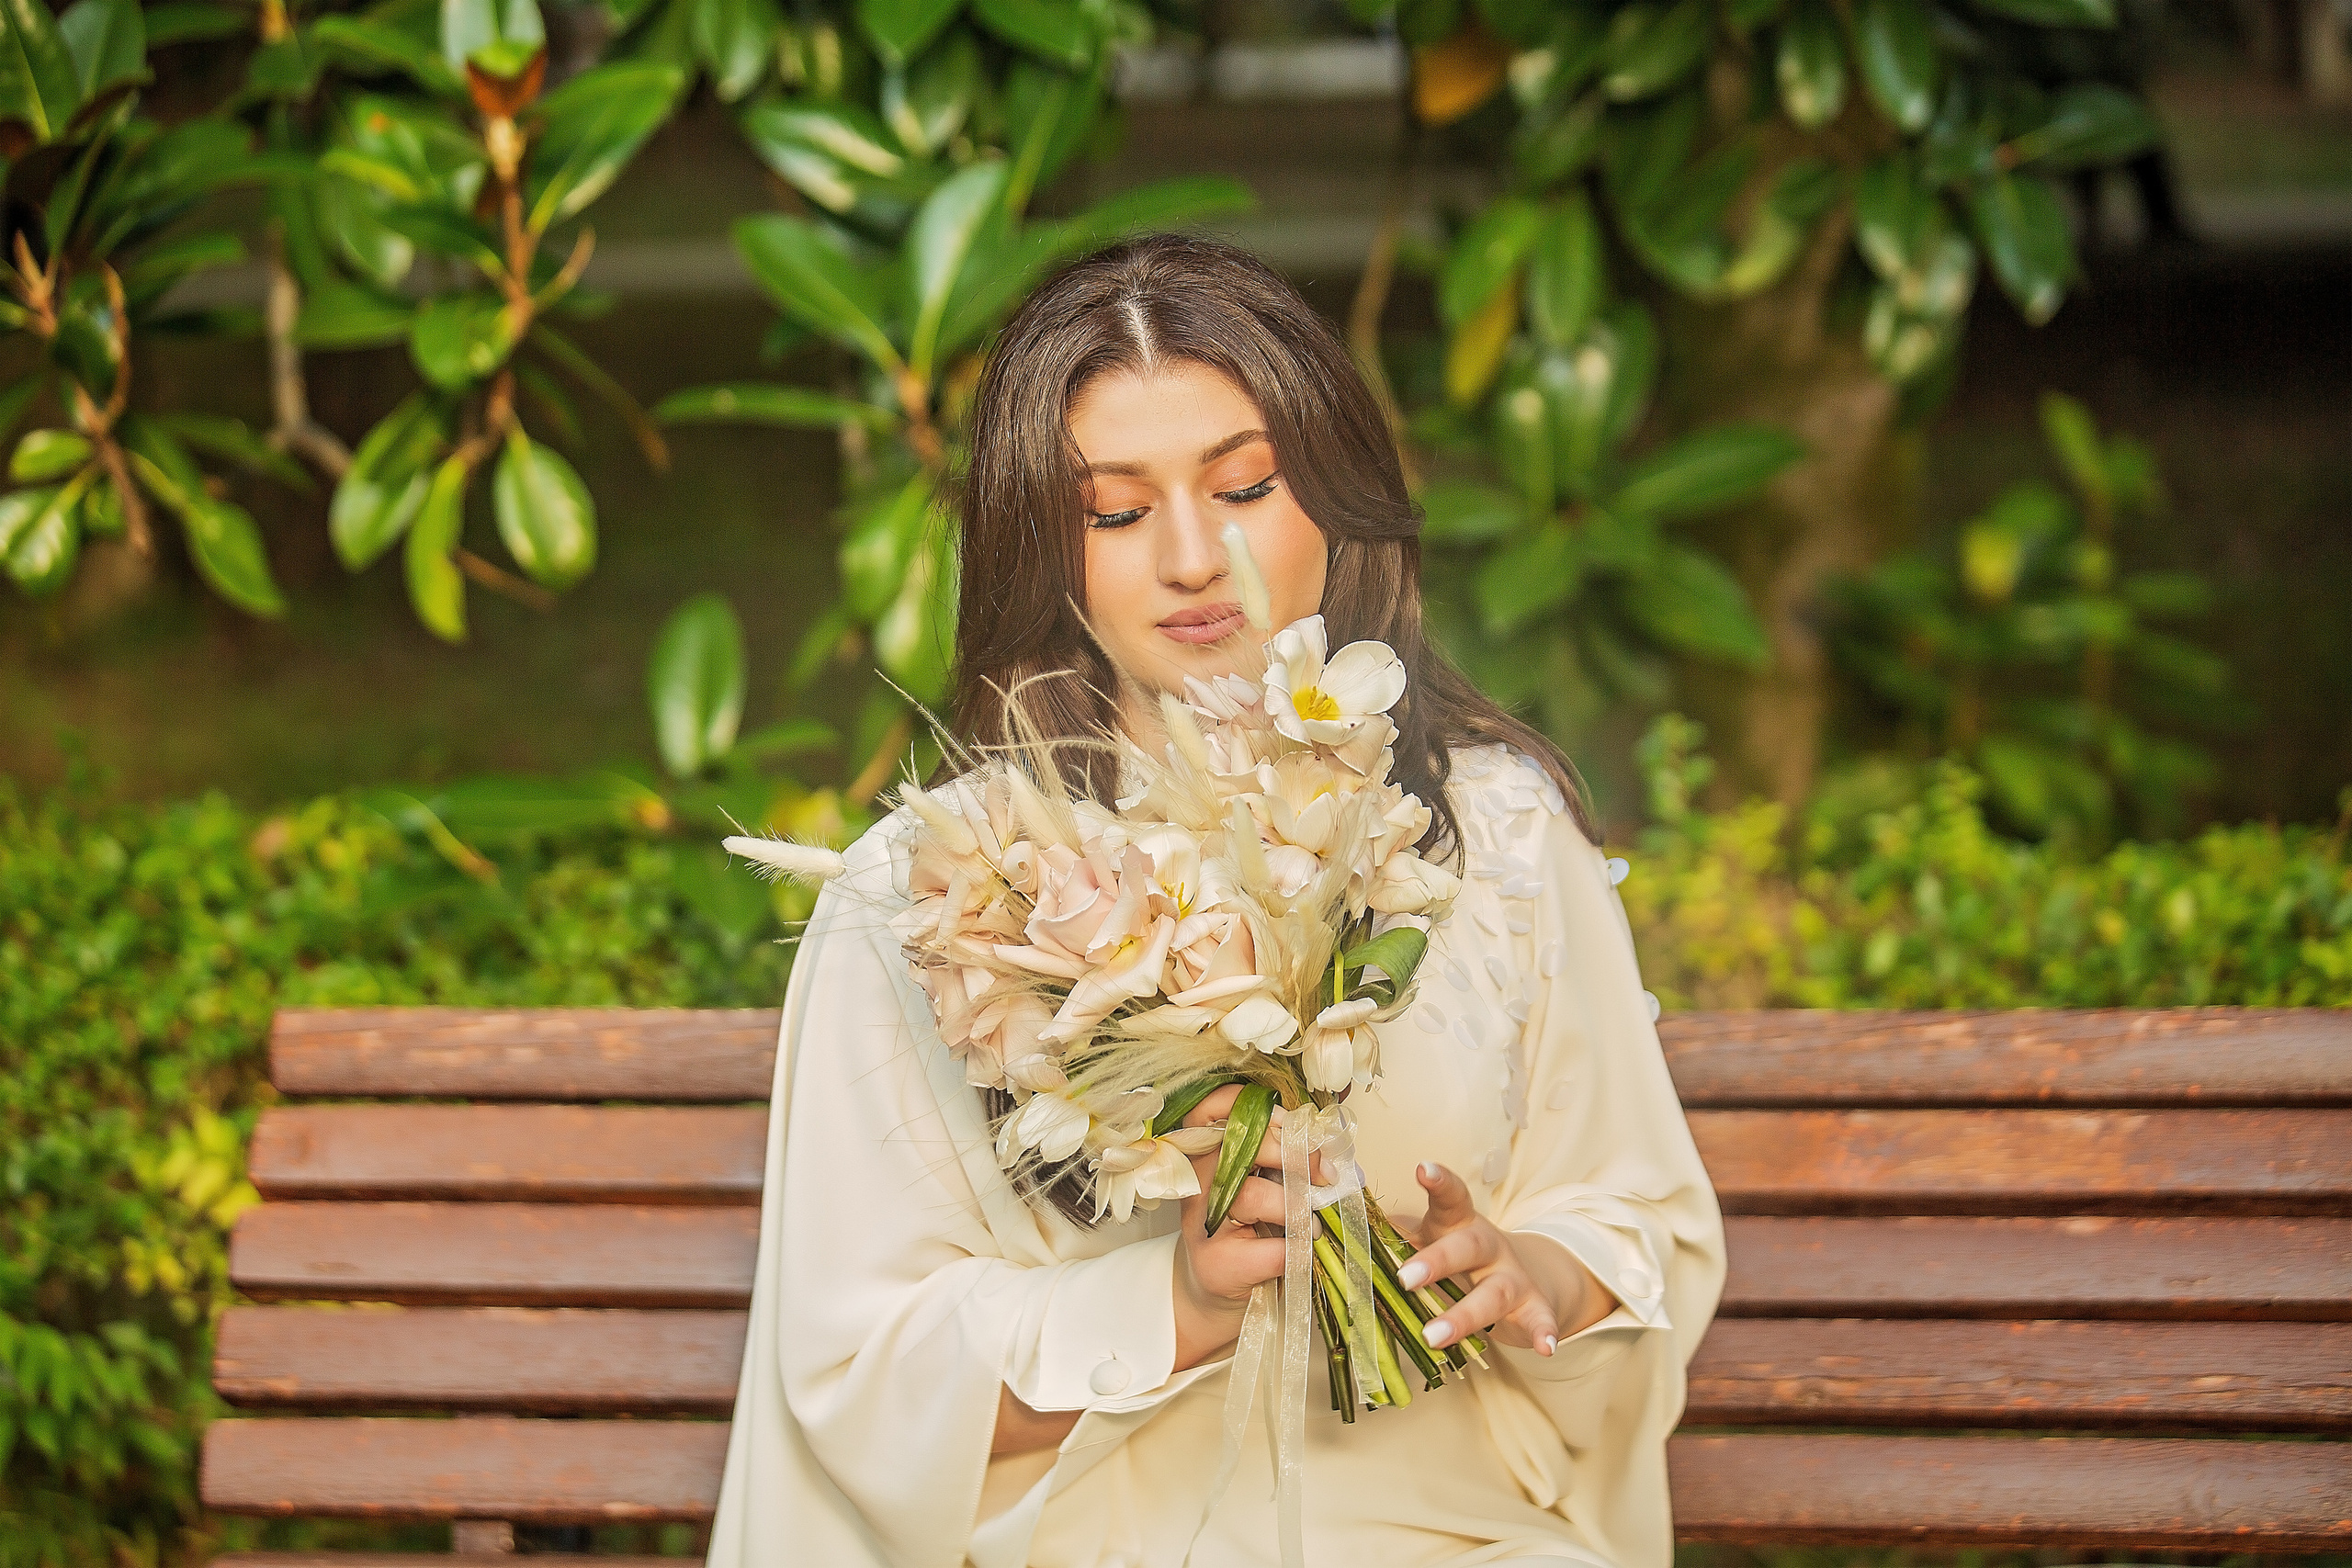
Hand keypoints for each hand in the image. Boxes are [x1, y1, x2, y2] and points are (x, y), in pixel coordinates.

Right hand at [1169, 1086, 1328, 1368]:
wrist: (1218, 1290)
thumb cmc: (1248, 1229)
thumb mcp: (1264, 1182)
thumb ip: (1285, 1158)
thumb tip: (1331, 1151)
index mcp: (1208, 1150)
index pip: (1214, 1105)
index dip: (1256, 1108)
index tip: (1291, 1126)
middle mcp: (1199, 1180)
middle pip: (1244, 1145)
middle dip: (1294, 1156)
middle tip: (1321, 1176)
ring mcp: (1203, 1222)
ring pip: (1254, 1195)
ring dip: (1296, 1209)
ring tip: (1309, 1223)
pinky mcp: (1216, 1263)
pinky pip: (1272, 1248)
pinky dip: (1297, 1250)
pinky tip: (1298, 1252)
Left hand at [1398, 1161, 1608, 1357]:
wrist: (1529, 1274)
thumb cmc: (1461, 1258)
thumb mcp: (1433, 1240)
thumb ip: (1396, 1237)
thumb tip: (1340, 1228)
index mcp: (1458, 1224)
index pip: (1451, 1198)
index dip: (1439, 1182)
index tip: (1423, 1168)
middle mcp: (1488, 1245)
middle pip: (1467, 1247)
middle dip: (1437, 1262)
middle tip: (1404, 1279)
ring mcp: (1512, 1274)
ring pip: (1493, 1292)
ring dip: (1464, 1315)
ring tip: (1433, 1336)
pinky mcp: (1533, 1303)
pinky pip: (1539, 1318)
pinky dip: (1544, 1332)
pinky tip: (1545, 1349)